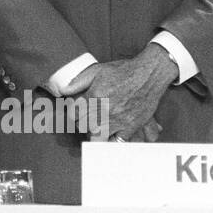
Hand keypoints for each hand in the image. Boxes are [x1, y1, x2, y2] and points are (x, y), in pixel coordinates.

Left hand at [61, 44, 175, 141]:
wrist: (149, 74)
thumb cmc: (123, 71)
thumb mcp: (98, 70)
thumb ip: (79, 81)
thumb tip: (63, 90)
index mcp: (94, 96)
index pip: (74, 114)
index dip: (73, 114)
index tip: (76, 113)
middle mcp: (104, 109)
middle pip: (83, 126)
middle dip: (81, 124)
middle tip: (85, 121)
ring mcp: (118, 119)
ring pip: (97, 136)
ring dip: (93, 134)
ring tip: (95, 129)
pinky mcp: (131, 126)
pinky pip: (116, 141)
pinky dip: (110, 141)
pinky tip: (108, 137)